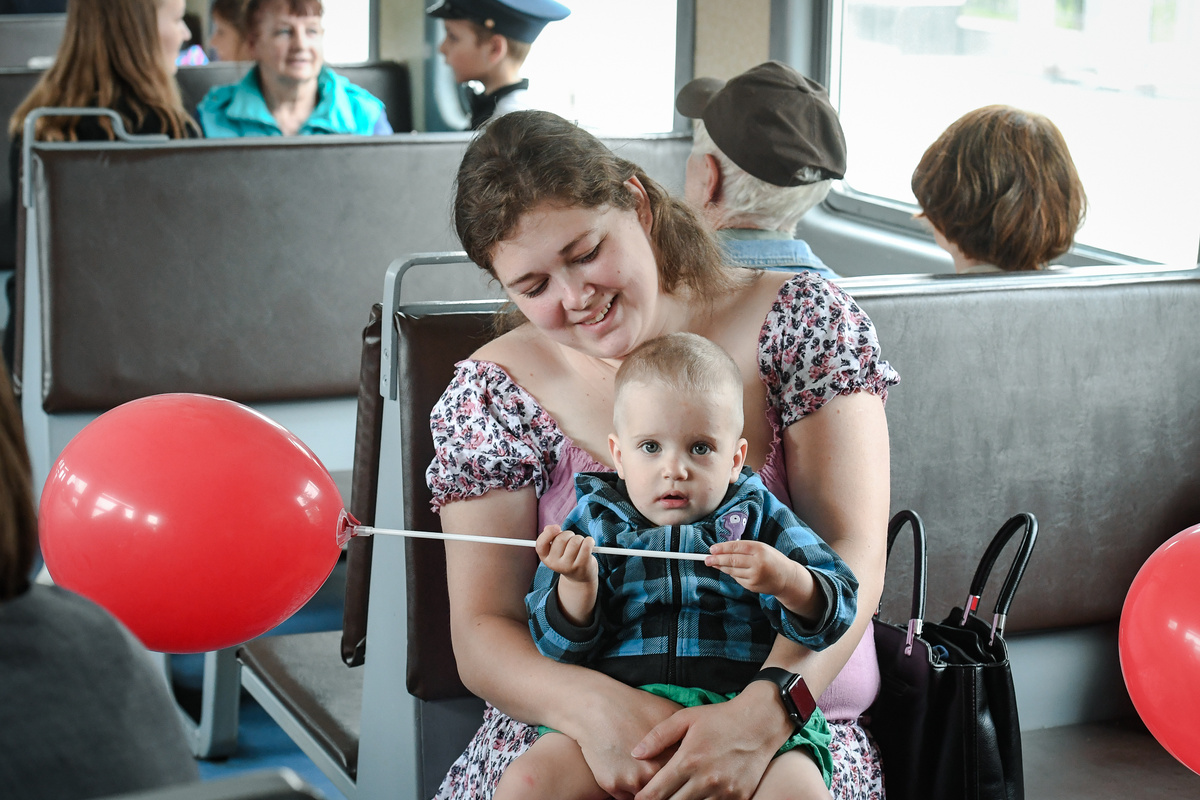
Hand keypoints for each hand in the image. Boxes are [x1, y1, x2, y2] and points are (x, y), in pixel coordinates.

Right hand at [536, 524, 597, 583]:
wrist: (579, 578)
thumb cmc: (567, 557)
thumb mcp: (556, 549)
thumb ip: (551, 537)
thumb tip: (549, 527)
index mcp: (545, 557)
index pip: (540, 544)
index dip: (548, 533)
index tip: (557, 527)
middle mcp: (554, 564)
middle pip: (561, 538)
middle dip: (569, 534)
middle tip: (572, 540)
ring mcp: (568, 566)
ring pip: (575, 540)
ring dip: (580, 538)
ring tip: (580, 545)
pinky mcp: (581, 565)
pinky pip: (586, 545)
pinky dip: (589, 541)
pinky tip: (589, 545)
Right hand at [571, 686, 682, 799]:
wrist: (596, 705)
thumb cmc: (632, 705)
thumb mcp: (668, 710)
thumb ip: (687, 733)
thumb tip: (702, 744)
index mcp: (672, 757)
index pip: (685, 780)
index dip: (685, 779)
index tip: (685, 780)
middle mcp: (653, 773)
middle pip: (667, 793)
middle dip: (669, 790)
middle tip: (668, 785)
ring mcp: (632, 781)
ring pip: (648, 798)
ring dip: (651, 794)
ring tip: (652, 786)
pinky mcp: (612, 785)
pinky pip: (627, 798)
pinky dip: (630, 792)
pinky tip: (633, 781)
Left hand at [630, 682, 790, 799]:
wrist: (760, 723)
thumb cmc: (719, 718)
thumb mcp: (686, 718)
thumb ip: (658, 736)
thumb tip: (635, 753)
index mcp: (688, 760)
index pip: (656, 793)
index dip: (642, 798)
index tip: (637, 797)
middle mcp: (705, 780)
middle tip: (656, 796)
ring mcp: (724, 792)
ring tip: (676, 795)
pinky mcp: (738, 799)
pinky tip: (695, 796)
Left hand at [706, 539, 798, 596]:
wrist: (787, 578)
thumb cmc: (772, 559)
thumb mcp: (761, 548)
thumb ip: (744, 548)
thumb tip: (722, 551)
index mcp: (759, 549)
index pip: (736, 547)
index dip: (722, 548)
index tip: (712, 549)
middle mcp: (757, 563)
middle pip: (732, 560)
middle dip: (716, 560)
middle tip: (706, 559)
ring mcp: (755, 576)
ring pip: (732, 571)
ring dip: (721, 567)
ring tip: (714, 563)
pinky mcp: (752, 586)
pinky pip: (737, 579)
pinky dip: (733, 574)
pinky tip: (733, 571)